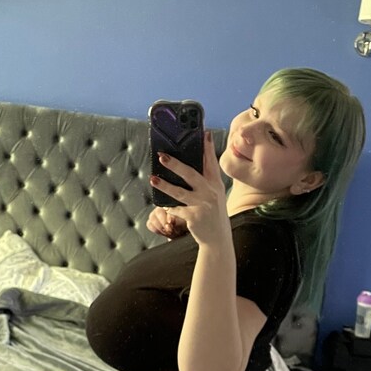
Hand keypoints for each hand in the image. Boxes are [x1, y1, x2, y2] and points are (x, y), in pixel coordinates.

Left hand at [149, 132, 230, 247]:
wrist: (218, 238)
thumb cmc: (213, 213)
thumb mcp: (215, 194)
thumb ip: (206, 180)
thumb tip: (189, 164)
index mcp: (216, 184)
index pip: (211, 162)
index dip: (207, 147)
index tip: (204, 133)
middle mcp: (210, 192)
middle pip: (191, 174)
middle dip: (176, 164)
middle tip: (162, 156)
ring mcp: (202, 205)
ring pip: (179, 192)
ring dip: (164, 185)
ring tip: (153, 179)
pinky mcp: (194, 217)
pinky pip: (176, 209)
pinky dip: (169, 206)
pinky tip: (162, 204)